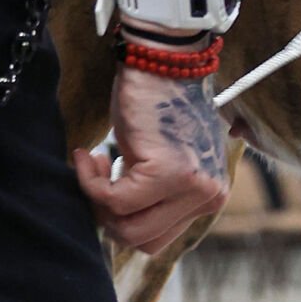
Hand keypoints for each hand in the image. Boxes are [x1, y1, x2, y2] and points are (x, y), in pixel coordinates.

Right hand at [73, 65, 229, 253]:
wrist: (162, 62)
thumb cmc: (159, 105)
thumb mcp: (170, 160)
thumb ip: (161, 196)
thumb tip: (123, 226)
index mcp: (210, 196)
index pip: (157, 239)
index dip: (123, 218)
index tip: (110, 184)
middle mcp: (209, 195)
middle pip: (142, 240)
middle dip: (108, 214)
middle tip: (100, 174)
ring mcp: (191, 186)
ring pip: (126, 226)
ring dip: (99, 199)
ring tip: (96, 162)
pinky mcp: (166, 172)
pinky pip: (114, 199)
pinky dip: (91, 182)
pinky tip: (89, 155)